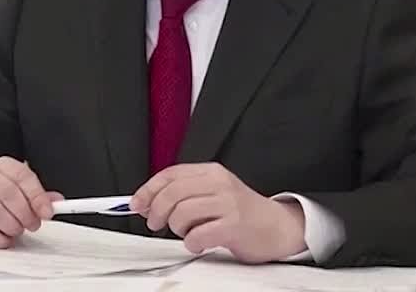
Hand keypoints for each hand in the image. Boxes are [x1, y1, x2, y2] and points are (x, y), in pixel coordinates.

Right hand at [0, 157, 63, 248]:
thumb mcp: (21, 191)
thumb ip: (40, 196)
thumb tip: (57, 202)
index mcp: (2, 166)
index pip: (22, 175)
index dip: (37, 195)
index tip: (47, 212)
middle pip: (8, 193)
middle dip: (26, 213)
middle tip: (34, 224)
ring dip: (13, 227)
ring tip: (17, 230)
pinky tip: (4, 237)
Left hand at [129, 162, 306, 262]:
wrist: (279, 227)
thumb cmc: (242, 212)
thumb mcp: (213, 193)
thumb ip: (183, 194)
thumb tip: (146, 202)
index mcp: (211, 172)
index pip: (170, 174)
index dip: (148, 190)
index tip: (136, 204)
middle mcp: (219, 184)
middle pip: (172, 193)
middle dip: (157, 211)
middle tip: (157, 224)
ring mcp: (228, 204)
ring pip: (181, 213)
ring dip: (177, 228)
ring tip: (188, 233)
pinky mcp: (234, 226)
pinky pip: (197, 235)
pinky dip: (192, 243)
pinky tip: (200, 242)